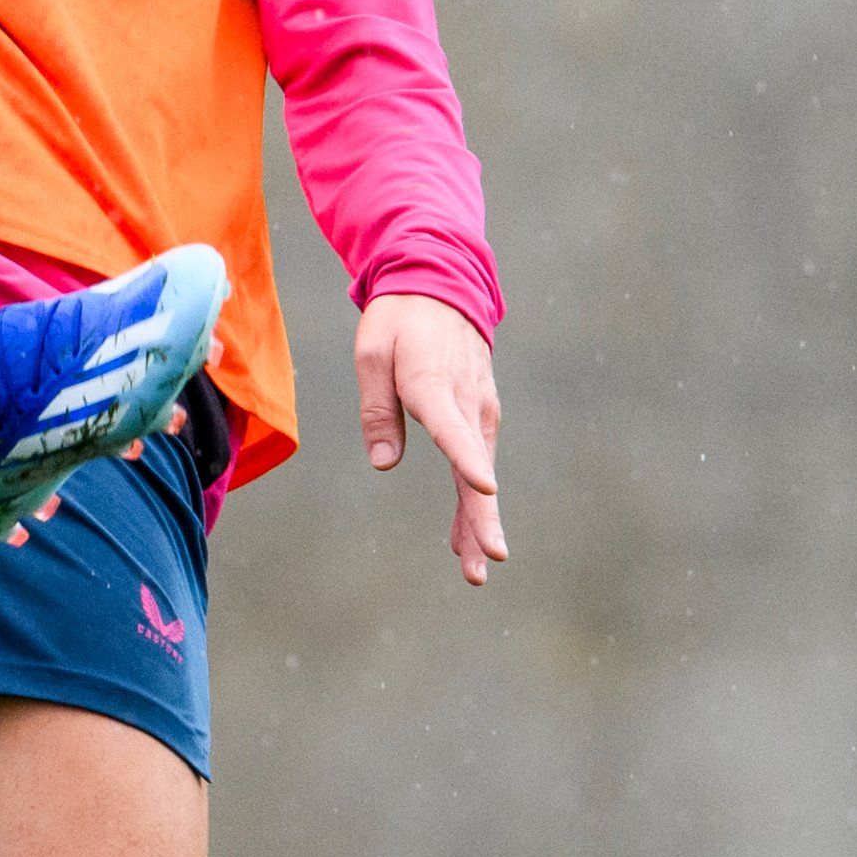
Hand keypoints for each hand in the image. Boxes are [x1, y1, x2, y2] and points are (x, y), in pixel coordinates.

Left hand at [356, 292, 504, 585]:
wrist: (441, 285)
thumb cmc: (398, 320)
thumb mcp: (371, 354)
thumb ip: (377, 410)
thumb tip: (384, 463)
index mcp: (432, 383)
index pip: (451, 427)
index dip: (466, 459)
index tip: (485, 489)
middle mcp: (465, 401)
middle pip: (475, 468)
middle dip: (481, 518)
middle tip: (484, 563)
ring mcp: (479, 410)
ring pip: (480, 474)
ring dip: (479, 522)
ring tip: (474, 571)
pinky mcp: (480, 415)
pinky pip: (477, 464)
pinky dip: (473, 502)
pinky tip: (465, 539)